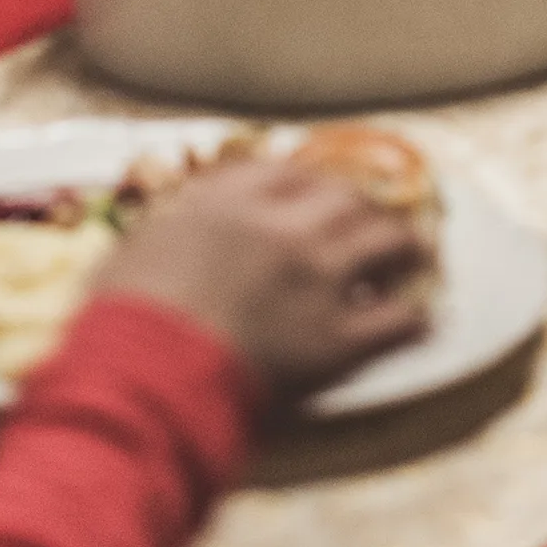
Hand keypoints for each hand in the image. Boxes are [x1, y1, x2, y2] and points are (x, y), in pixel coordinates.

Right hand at [93, 152, 440, 400]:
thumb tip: (176, 226)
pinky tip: (425, 320)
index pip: (287, 171)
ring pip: (387, 242)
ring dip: (406, 246)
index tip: (320, 190)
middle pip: (347, 198)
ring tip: (417, 253)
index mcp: (229, 202)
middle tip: (378, 217)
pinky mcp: (338, 337)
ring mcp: (318, 278)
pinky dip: (417, 318)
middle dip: (367, 205)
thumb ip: (171, 227)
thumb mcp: (134, 249)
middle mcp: (284, 227)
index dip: (311, 180)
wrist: (145, 375)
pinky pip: (399, 319)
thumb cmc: (121, 319)